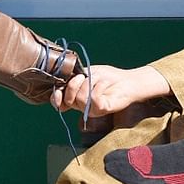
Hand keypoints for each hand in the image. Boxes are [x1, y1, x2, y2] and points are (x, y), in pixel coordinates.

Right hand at [51, 64, 170, 117]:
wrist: (127, 80)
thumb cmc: (108, 77)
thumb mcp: (87, 73)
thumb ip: (73, 78)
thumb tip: (62, 82)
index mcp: (76, 97)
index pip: (60, 102)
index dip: (56, 98)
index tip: (58, 90)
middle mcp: (82, 106)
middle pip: (69, 98)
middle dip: (74, 83)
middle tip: (84, 76)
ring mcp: (92, 110)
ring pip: (80, 97)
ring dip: (90, 82)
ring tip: (99, 79)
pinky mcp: (101, 110)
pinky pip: (93, 98)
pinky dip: (99, 86)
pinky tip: (105, 84)